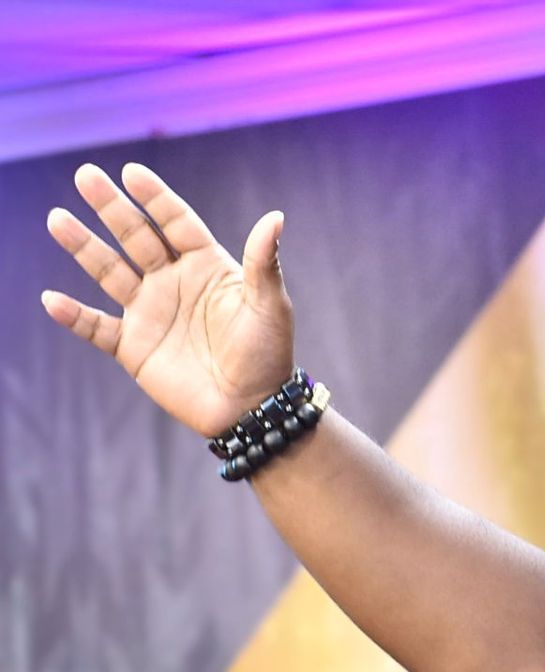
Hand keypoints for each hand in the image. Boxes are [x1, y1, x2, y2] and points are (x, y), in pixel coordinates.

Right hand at [42, 163, 294, 437]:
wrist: (253, 408)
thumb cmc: (268, 355)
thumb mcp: (270, 306)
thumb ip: (264, 263)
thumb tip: (276, 217)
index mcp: (206, 266)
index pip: (176, 223)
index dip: (156, 199)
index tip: (132, 173)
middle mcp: (173, 282)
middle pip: (136, 237)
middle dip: (112, 208)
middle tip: (86, 175)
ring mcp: (150, 312)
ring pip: (109, 271)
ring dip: (84, 247)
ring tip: (57, 219)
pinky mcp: (134, 346)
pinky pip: (96, 327)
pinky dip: (74, 316)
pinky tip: (51, 299)